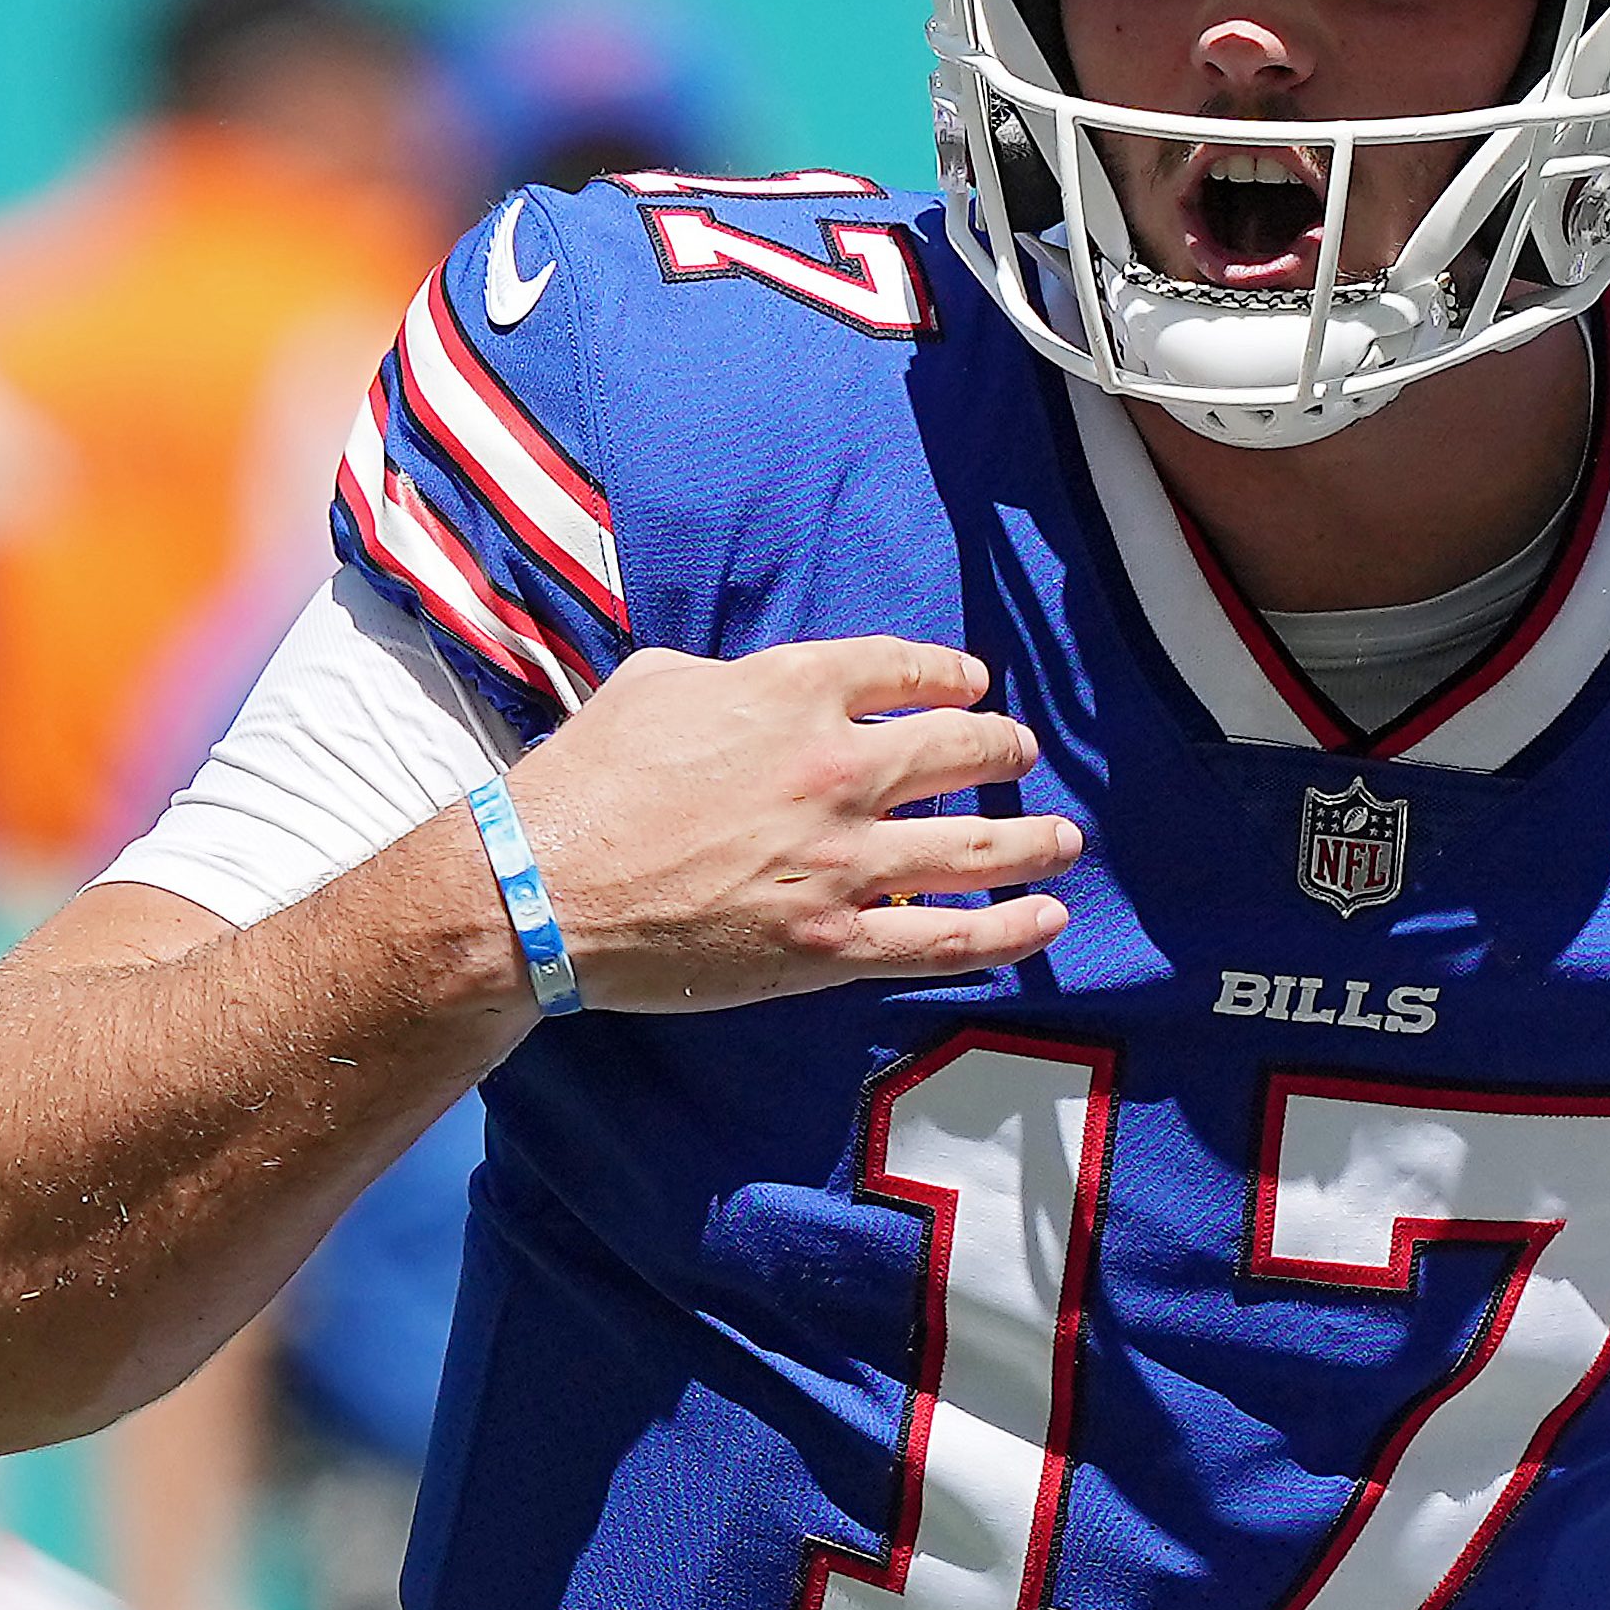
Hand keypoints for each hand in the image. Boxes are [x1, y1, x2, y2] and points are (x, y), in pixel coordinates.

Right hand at [504, 639, 1077, 1012]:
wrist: (545, 888)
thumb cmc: (585, 783)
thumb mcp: (654, 685)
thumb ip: (730, 678)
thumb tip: (758, 689)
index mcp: (791, 691)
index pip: (904, 669)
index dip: (951, 675)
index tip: (972, 686)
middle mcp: (836, 766)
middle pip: (960, 747)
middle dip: (1003, 747)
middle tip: (1019, 754)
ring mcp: (844, 858)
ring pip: (979, 843)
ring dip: (1035, 838)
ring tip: (1063, 839)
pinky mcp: (835, 940)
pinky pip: (948, 938)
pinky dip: (1010, 931)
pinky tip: (1046, 920)